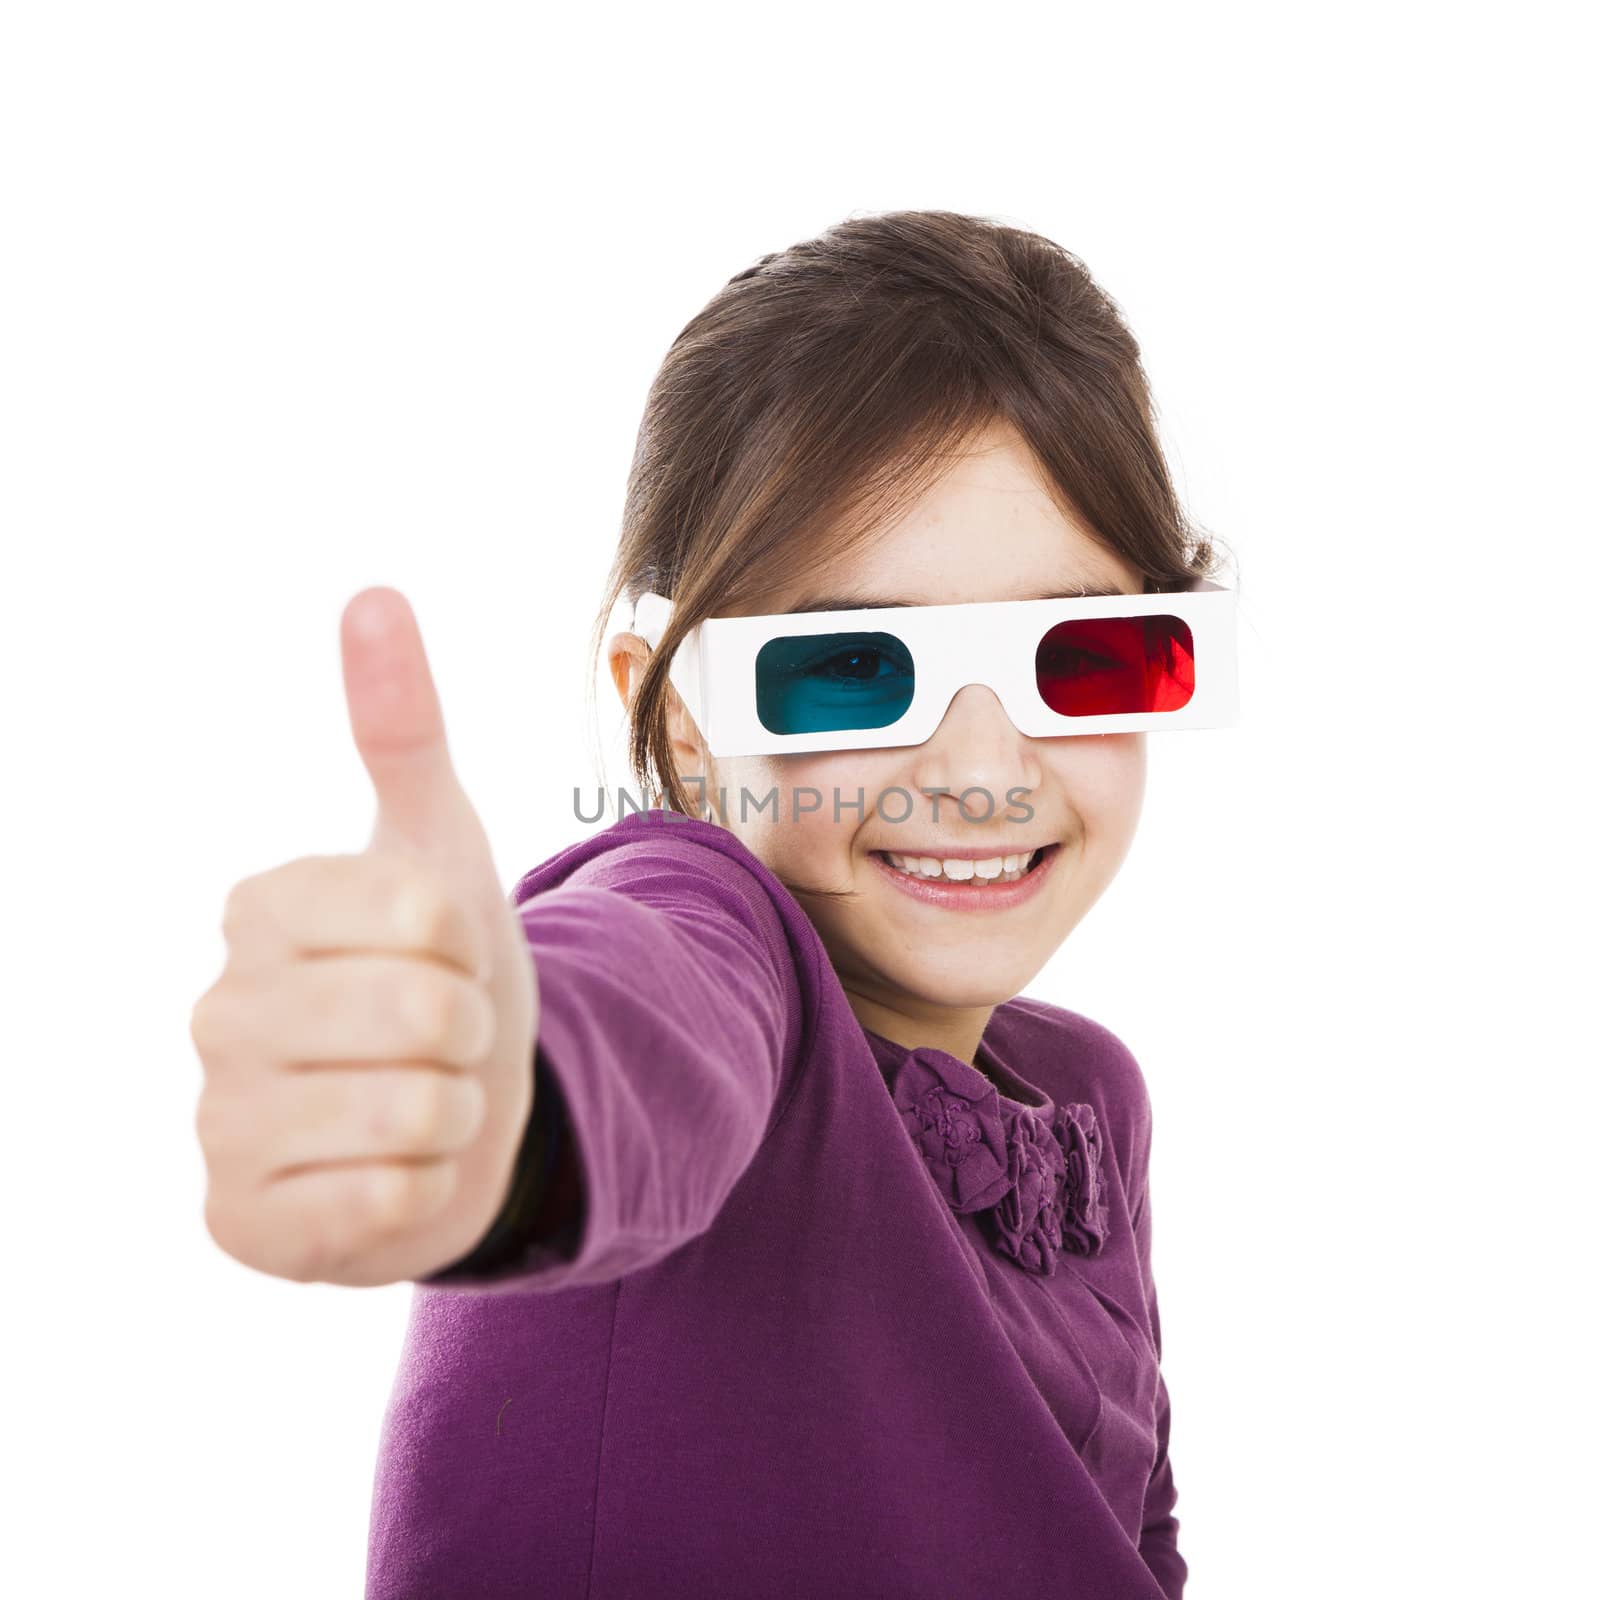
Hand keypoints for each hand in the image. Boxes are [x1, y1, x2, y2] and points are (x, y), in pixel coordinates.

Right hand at [190, 588, 538, 1286]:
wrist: (454, 1103)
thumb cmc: (443, 969)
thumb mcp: (439, 847)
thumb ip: (403, 729)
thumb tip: (373, 594)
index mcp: (260, 908)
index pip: (427, 918)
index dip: (472, 946)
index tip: (442, 956)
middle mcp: (217, 1012)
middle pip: (428, 1013)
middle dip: (472, 1031)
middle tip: (440, 1036)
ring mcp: (218, 1124)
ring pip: (414, 1113)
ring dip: (455, 1110)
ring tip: (420, 1098)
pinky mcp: (241, 1223)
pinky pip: (384, 1207)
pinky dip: (426, 1188)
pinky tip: (392, 1170)